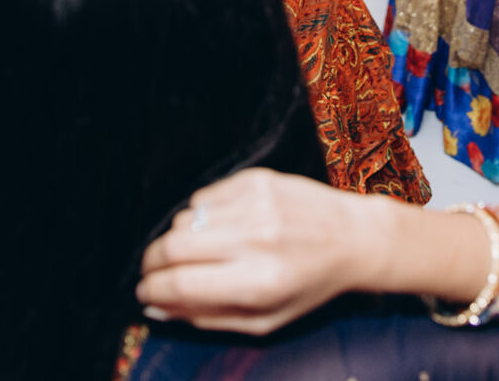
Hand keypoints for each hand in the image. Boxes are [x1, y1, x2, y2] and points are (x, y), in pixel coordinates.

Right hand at [137, 168, 371, 333]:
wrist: (353, 237)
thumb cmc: (308, 284)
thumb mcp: (265, 319)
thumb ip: (208, 318)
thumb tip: (158, 307)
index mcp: (259, 282)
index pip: (180, 284)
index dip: (151, 290)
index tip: (144, 294)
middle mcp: (256, 239)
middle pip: (173, 247)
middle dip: (153, 264)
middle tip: (154, 273)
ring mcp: (256, 204)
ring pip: (184, 220)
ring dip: (178, 240)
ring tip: (200, 252)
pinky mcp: (257, 179)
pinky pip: (203, 197)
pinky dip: (200, 216)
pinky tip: (221, 227)